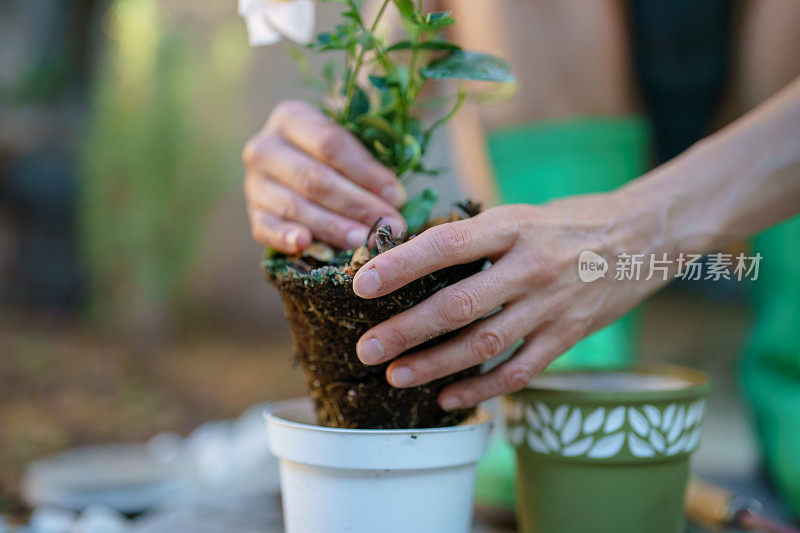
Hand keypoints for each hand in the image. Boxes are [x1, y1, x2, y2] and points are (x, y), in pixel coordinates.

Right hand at [243, 100, 406, 252]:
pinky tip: (305, 244)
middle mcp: (265, 147)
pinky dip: (285, 237)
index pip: (330, 144)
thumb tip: (395, 198)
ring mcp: (255, 183)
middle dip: (356, 205)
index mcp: (291, 117)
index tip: (396, 196)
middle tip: (387, 225)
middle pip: (314, 178)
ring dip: (333, 227)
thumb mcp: (351, 142)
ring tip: (363, 242)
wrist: (297, 167)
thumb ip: (371, 161)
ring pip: (295, 207)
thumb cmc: (336, 155)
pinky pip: (267, 228)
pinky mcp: (254, 214)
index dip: (366, 172)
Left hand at [351, 196, 665, 409]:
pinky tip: (448, 398)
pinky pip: (519, 370)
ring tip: (395, 375)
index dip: (403, 266)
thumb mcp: (521, 214)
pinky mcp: (568, 336)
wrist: (643, 237)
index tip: (363, 284)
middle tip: (367, 348)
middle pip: (460, 304)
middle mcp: (531, 267)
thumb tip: (408, 257)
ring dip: (435, 364)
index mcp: (513, 227)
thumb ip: (474, 236)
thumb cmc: (567, 223)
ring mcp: (551, 306)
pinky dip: (481, 389)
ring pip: (484, 344)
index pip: (448, 245)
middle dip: (407, 329)